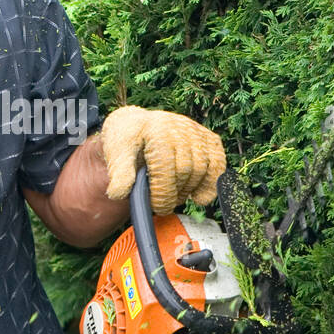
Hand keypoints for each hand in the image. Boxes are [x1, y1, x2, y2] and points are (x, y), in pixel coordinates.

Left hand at [99, 106, 225, 213]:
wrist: (138, 127)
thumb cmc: (127, 142)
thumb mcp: (115, 154)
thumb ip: (119, 173)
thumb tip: (118, 193)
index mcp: (156, 129)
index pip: (166, 165)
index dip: (163, 191)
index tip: (158, 207)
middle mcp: (180, 126)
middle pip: (187, 169)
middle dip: (175, 192)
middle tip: (163, 203)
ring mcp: (196, 131)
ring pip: (203, 169)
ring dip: (190, 190)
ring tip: (174, 196)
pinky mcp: (208, 138)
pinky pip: (218, 163)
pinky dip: (212, 182)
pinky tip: (200, 196)